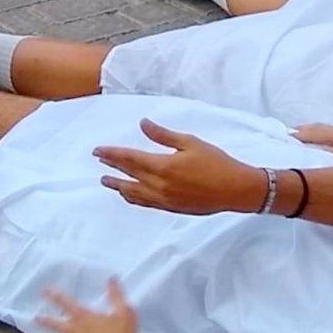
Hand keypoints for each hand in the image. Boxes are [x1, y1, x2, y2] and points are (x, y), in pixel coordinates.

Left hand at [37, 279, 143, 332]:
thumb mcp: (123, 311)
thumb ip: (115, 294)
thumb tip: (111, 278)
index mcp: (84, 317)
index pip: (66, 302)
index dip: (54, 296)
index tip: (45, 290)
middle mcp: (73, 332)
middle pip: (54, 324)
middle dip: (44, 321)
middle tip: (36, 319)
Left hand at [93, 121, 266, 214]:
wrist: (234, 190)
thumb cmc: (215, 162)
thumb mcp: (190, 142)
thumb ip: (163, 135)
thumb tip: (143, 124)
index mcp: (163, 167)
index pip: (129, 159)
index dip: (112, 154)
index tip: (98, 151)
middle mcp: (159, 186)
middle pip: (128, 176)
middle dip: (111, 168)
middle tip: (98, 162)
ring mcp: (164, 200)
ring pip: (133, 194)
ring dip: (118, 186)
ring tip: (107, 181)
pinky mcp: (170, 208)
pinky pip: (145, 203)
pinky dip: (133, 197)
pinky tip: (129, 194)